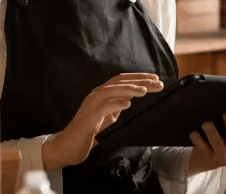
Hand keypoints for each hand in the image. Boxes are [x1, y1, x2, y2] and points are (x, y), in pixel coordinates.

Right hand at [42, 73, 162, 170]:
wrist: (67, 147)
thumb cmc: (88, 133)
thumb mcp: (107, 118)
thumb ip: (116, 107)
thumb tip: (130, 100)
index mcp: (102, 94)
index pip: (122, 80)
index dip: (139, 78)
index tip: (156, 79)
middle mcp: (96, 95)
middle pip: (120, 82)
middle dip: (140, 80)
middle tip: (158, 82)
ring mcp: (91, 105)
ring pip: (111, 90)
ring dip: (129, 89)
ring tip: (145, 90)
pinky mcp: (88, 118)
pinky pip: (103, 107)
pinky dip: (115, 104)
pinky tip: (127, 104)